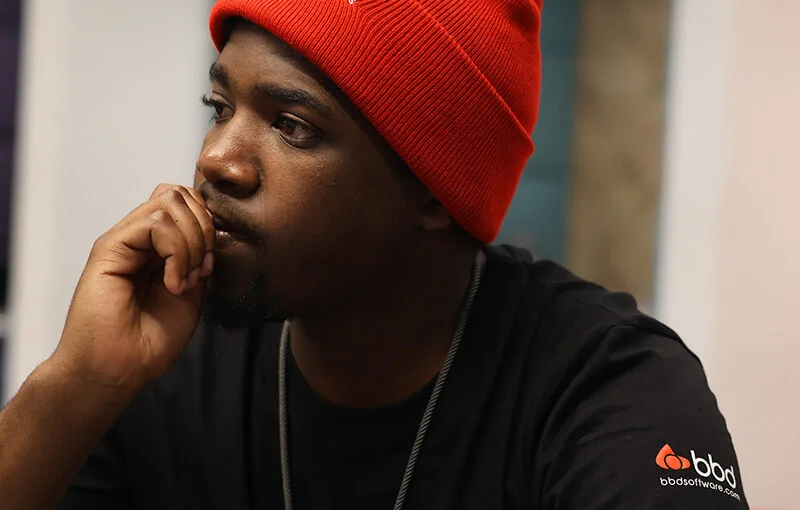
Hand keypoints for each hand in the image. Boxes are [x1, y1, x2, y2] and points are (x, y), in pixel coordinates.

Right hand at [51, 184, 215, 391]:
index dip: (208, 226)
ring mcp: (124, 240)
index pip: (188, 203)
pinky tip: (172, 283)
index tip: (209, 268)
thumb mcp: (191, 293)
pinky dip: (176, 252)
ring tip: (183, 281)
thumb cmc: (149, 340)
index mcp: (158, 247)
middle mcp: (140, 238)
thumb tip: (210, 231)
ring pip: (171, 202)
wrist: (118, 369)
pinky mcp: (110, 247)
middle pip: (181, 195)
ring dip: (191, 243)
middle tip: (200, 271)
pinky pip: (155, 223)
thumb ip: (199, 259)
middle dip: (204, 230)